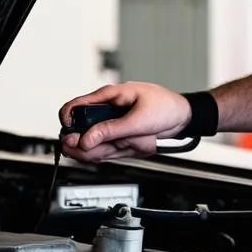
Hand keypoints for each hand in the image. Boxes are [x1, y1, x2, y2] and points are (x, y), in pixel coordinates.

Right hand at [58, 82, 190, 163]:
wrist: (183, 118)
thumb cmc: (166, 107)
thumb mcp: (138, 119)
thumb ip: (112, 130)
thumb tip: (86, 139)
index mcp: (109, 96)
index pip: (75, 107)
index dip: (67, 123)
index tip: (71, 137)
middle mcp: (106, 110)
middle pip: (78, 130)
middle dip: (82, 144)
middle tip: (90, 150)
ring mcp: (111, 125)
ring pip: (89, 144)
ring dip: (96, 151)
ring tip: (115, 149)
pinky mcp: (117, 138)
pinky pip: (102, 149)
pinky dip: (105, 155)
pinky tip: (115, 152)